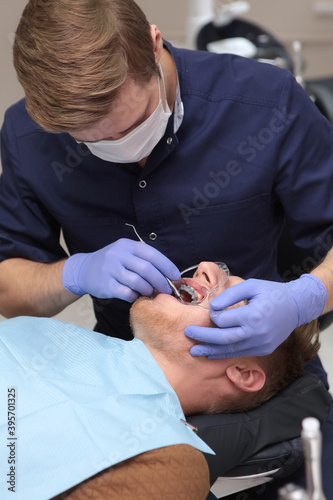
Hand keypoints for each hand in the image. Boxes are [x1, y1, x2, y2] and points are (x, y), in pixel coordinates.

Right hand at [62, 238, 179, 301]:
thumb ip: (144, 261)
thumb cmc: (112, 263)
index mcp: (128, 245)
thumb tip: (168, 275)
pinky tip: (136, 296)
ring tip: (151, 292)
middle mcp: (118, 255)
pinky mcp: (106, 284)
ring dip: (148, 290)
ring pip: (138, 282)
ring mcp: (111, 269)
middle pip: (147, 269)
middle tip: (167, 290)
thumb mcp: (126, 254)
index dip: (167, 266)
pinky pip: (127, 292)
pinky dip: (135, 296)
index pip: (152, 254)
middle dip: (161, 281)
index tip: (176, 276)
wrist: (85, 270)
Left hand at [185, 274, 326, 357]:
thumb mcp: (251, 286)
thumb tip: (212, 308)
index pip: (224, 320)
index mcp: (253, 315)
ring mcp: (261, 344)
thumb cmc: (272, 293)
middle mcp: (257, 333)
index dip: (213, 317)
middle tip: (188, 334)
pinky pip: (240, 353)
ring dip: (211, 351)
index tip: (210, 313)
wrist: (296, 307)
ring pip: (230, 350)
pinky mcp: (263, 350)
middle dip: (204, 338)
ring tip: (194, 351)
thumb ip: (229, 295)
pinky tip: (212, 353)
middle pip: (224, 339)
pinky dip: (224, 354)